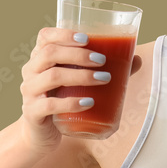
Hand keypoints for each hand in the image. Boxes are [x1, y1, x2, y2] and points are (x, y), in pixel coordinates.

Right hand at [18, 28, 142, 155]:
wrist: (42, 133)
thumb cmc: (62, 100)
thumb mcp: (78, 83)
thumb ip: (104, 70)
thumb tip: (136, 59)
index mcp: (40, 58)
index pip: (45, 36)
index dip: (64, 34)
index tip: (88, 38)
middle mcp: (30, 71)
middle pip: (50, 54)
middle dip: (79, 55)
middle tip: (102, 61)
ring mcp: (29, 92)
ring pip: (52, 77)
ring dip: (80, 76)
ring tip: (104, 79)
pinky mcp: (33, 113)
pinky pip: (49, 105)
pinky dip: (71, 103)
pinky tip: (88, 103)